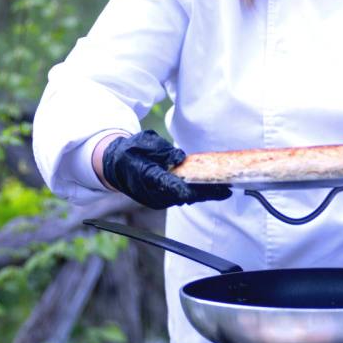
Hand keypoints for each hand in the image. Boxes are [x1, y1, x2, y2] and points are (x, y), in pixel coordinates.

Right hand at [101, 130, 231, 209]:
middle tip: (227, 189)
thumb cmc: (130, 152)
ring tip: (225, 188)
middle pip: (184, 196)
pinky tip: (213, 189)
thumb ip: (162, 150)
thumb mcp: (144, 142)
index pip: (171, 186)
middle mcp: (153, 193)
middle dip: (206, 193)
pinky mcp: (162, 200)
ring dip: (205, 194)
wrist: (114, 166)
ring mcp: (157, 199)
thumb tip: (180, 157)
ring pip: (186, 199)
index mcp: (148, 177)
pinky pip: (183, 198)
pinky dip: (197, 193)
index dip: (190, 190)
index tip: (206, 190)